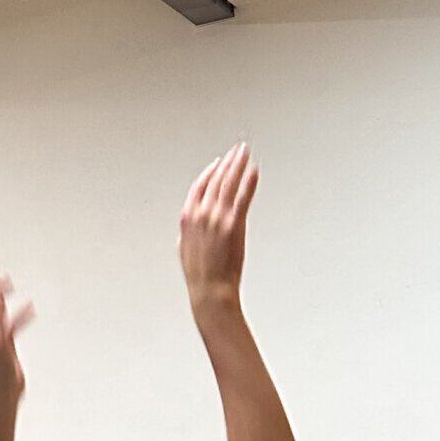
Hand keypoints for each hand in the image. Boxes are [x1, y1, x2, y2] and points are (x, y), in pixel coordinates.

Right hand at [179, 143, 257, 314]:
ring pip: (229, 183)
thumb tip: (191, 227)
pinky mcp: (234, 224)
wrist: (211, 290)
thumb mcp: (185, 249)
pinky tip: (254, 172)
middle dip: (228, 162)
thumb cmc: (200, 275)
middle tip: (238, 150)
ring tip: (246, 153)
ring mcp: (218, 217)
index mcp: (187, 217)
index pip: (199, 186)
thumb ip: (189, 232)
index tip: (220, 163)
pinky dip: (249, 182)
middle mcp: (202, 213)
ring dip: (238, 165)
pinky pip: (243, 197)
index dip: (210, 172)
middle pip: (216, 179)